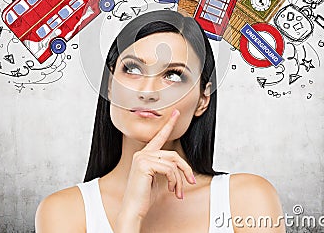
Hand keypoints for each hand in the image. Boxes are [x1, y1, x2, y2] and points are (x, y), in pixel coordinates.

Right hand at [116, 109, 195, 225]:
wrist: (133, 209)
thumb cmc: (143, 196)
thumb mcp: (157, 178)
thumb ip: (164, 167)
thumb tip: (179, 166)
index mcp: (145, 155)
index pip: (159, 136)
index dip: (169, 124)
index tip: (176, 113)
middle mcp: (142, 153)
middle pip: (173, 154)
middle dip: (185, 168)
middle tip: (190, 181)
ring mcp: (142, 158)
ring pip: (172, 163)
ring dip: (179, 179)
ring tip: (177, 191)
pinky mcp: (144, 164)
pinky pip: (168, 169)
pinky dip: (174, 180)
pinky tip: (171, 189)